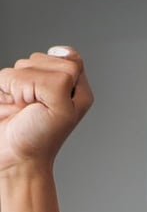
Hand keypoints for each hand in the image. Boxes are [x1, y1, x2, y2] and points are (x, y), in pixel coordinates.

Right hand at [0, 47, 92, 175]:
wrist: (13, 156)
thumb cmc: (40, 139)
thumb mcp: (64, 109)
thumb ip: (62, 76)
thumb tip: (46, 55)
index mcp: (75, 87)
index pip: (69, 59)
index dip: (59, 78)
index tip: (55, 102)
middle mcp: (55, 82)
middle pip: (44, 58)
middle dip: (37, 82)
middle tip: (36, 108)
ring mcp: (32, 82)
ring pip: (23, 63)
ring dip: (19, 88)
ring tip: (24, 109)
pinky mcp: (11, 85)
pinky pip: (5, 73)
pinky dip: (6, 89)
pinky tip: (13, 105)